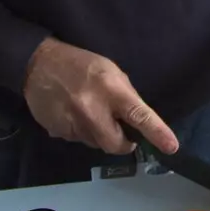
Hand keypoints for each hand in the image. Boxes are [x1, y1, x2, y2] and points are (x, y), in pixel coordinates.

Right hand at [22, 37, 177, 155]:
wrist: (38, 64)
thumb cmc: (81, 64)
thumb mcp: (110, 71)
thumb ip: (124, 96)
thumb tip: (134, 121)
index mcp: (111, 89)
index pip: (139, 114)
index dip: (156, 132)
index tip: (171, 147)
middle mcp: (92, 109)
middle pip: (115, 144)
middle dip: (123, 143)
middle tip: (122, 132)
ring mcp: (72, 123)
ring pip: (96, 144)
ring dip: (99, 135)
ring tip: (89, 112)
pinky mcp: (57, 132)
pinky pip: (77, 140)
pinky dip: (81, 132)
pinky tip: (73, 113)